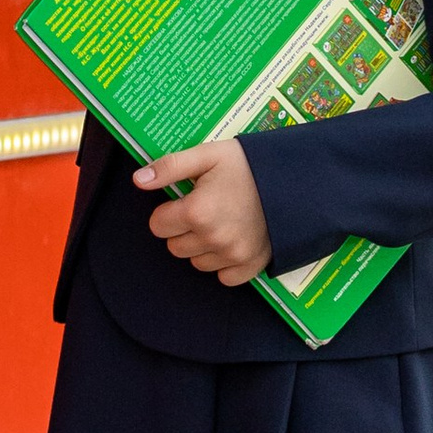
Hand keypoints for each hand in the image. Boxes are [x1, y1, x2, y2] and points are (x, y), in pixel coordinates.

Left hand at [134, 132, 272, 284]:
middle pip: (175, 246)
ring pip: (197, 262)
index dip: (168, 211)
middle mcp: (212, 238)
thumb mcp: (207, 155)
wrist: (295, 180)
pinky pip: (223, 277)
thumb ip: (170, 167)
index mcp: (197, 211)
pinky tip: (235, 240)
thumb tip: (138, 180)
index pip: (158, 225)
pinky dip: (225, 263)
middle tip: (206, 209)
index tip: (186, 199)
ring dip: (203, 246)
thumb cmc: (248, 165)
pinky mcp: (250, 266)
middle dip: (184, 229)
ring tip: (223, 222)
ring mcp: (232, 256)